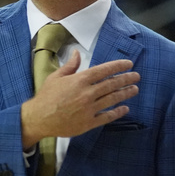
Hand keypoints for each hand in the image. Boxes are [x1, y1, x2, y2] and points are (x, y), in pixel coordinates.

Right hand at [20, 52, 139, 147]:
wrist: (38, 118)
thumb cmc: (46, 97)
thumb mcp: (56, 77)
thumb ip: (70, 66)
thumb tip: (76, 52)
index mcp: (80, 80)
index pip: (104, 70)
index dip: (118, 66)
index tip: (129, 64)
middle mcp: (87, 93)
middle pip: (112, 84)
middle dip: (126, 79)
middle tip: (136, 76)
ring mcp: (89, 109)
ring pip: (112, 99)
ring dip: (125, 93)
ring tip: (134, 89)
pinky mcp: (88, 122)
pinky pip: (107, 116)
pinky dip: (117, 112)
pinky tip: (124, 108)